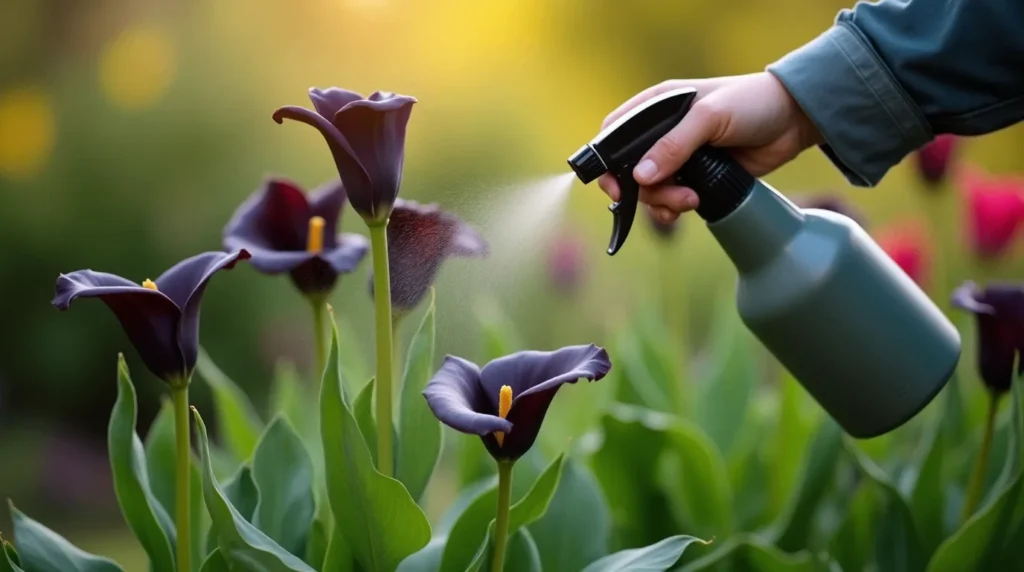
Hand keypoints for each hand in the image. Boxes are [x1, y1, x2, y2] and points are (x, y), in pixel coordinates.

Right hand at [596, 72, 821, 225]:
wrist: (794, 120)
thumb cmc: (752, 103)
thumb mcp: (710, 117)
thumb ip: (674, 145)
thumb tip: (640, 176)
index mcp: (656, 107)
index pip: (614, 133)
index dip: (607, 160)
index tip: (616, 185)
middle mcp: (662, 132)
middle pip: (629, 169)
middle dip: (644, 189)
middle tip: (669, 197)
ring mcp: (679, 157)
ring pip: (650, 189)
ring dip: (664, 201)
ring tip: (691, 200)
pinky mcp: (696, 177)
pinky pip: (671, 199)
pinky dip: (674, 209)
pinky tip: (690, 207)